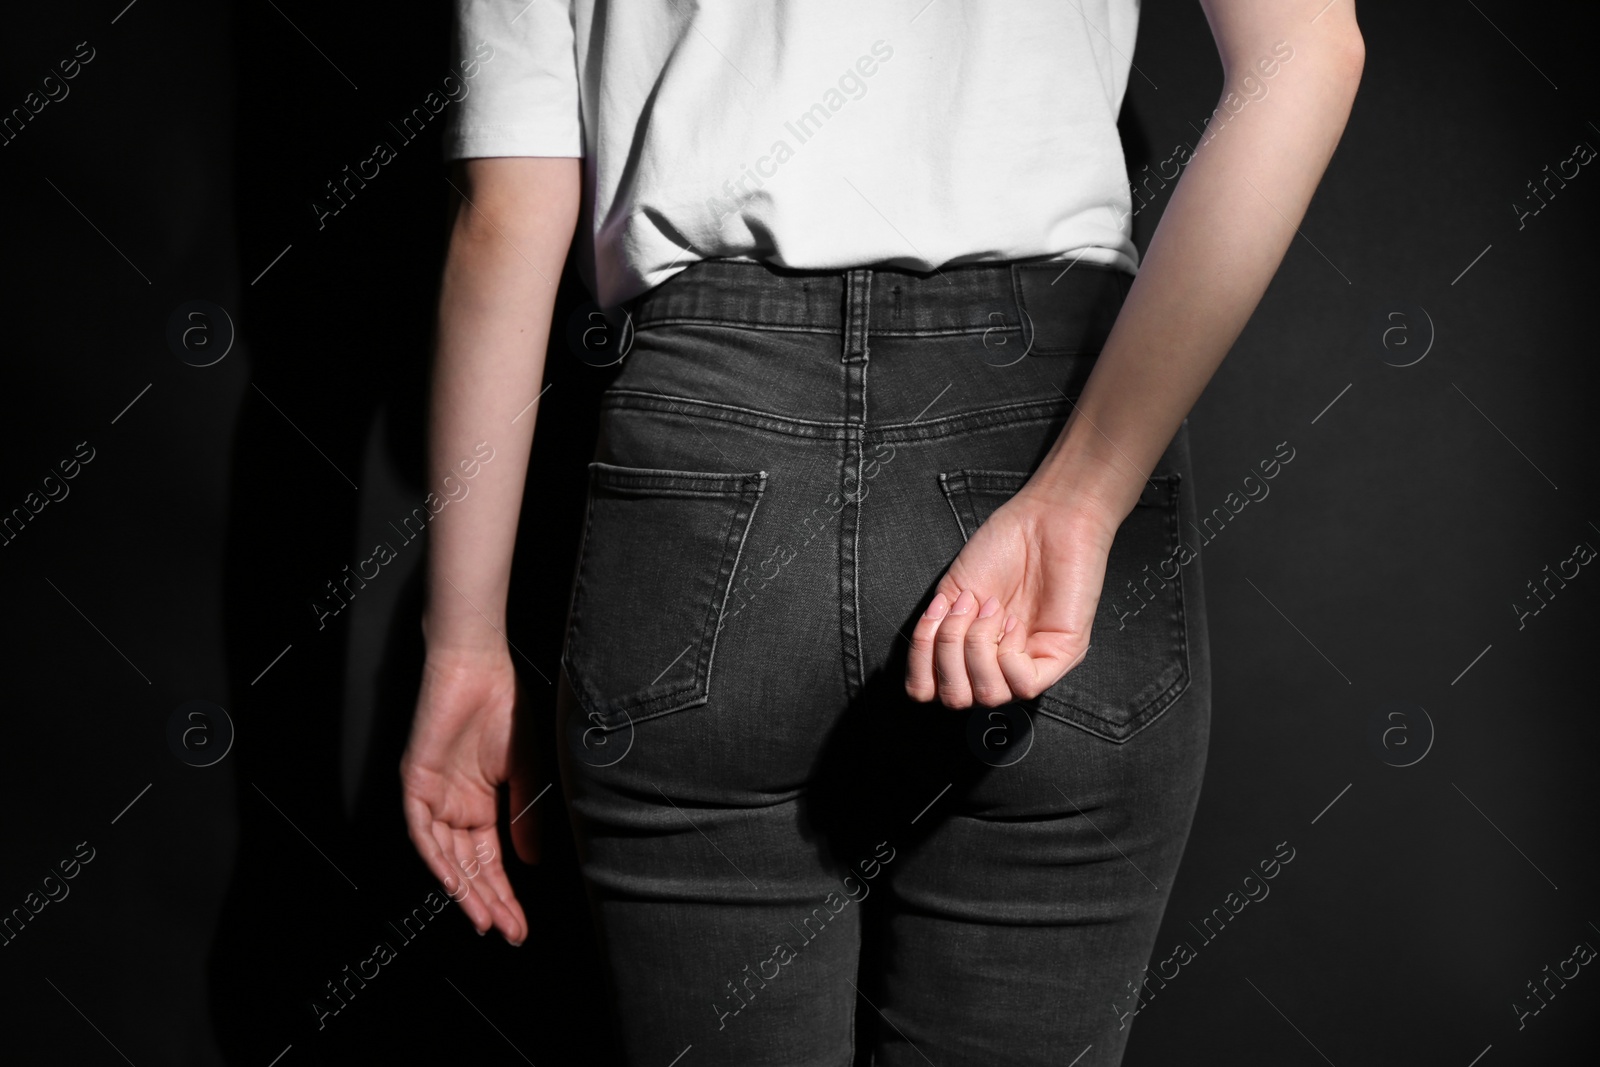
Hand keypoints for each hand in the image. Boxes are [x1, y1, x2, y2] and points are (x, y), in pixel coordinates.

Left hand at [400, 643, 535, 944]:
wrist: (480, 666)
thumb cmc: (505, 707)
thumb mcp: (526, 771)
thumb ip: (525, 817)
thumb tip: (529, 862)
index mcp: (482, 805)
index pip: (492, 861)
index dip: (506, 894)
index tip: (521, 925)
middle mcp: (455, 808)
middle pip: (469, 867)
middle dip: (489, 902)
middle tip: (509, 932)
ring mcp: (434, 797)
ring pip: (445, 858)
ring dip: (464, 891)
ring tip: (485, 919)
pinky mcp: (415, 783)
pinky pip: (421, 831)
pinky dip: (437, 859)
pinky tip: (455, 884)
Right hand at [905, 485, 1121, 707]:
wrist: (1044, 520)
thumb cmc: (1003, 547)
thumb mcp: (953, 592)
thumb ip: (936, 632)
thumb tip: (924, 661)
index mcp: (968, 653)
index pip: (927, 690)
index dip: (920, 658)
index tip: (936, 612)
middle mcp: (997, 666)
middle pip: (955, 698)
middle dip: (949, 649)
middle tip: (966, 607)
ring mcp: (1029, 665)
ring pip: (987, 694)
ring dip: (977, 646)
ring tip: (990, 609)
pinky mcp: (1060, 658)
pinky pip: (1023, 684)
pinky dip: (1008, 651)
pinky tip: (1013, 621)